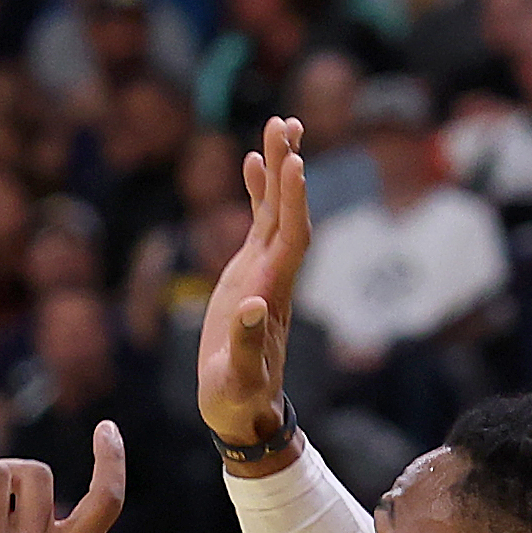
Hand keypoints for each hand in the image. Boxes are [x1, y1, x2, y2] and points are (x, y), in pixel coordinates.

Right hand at [196, 116, 312, 453]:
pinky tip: (252, 163)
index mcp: (272, 293)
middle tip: (286, 123)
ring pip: (276, 210)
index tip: (294, 164)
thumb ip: (247, 344)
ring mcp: (263, 270)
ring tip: (277, 126)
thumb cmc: (238, 398)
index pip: (290, 237)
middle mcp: (274, 275)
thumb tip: (252, 306)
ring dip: (278, 169)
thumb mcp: (238, 378)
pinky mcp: (249, 273)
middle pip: (288, 211)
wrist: (243, 409)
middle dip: (287, 168)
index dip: (293, 201)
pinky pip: (259, 223)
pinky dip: (258, 192)